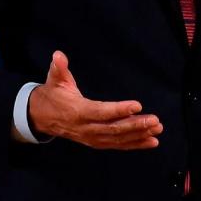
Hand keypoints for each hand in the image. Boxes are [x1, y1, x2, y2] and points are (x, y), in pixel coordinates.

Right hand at [28, 51, 162, 149]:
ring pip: (118, 139)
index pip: (101, 112)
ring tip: (157, 130)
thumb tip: (58, 55)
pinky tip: (151, 142)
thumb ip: (59, 67)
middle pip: (114, 129)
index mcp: (78, 111)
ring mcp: (92, 138)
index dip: (119, 110)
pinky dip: (135, 144)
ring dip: (139, 135)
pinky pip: (117, 145)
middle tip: (155, 120)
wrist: (43, 116)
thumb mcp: (54, 79)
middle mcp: (86, 128)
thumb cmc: (54, 94)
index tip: (138, 105)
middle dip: (136, 125)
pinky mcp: (96, 142)